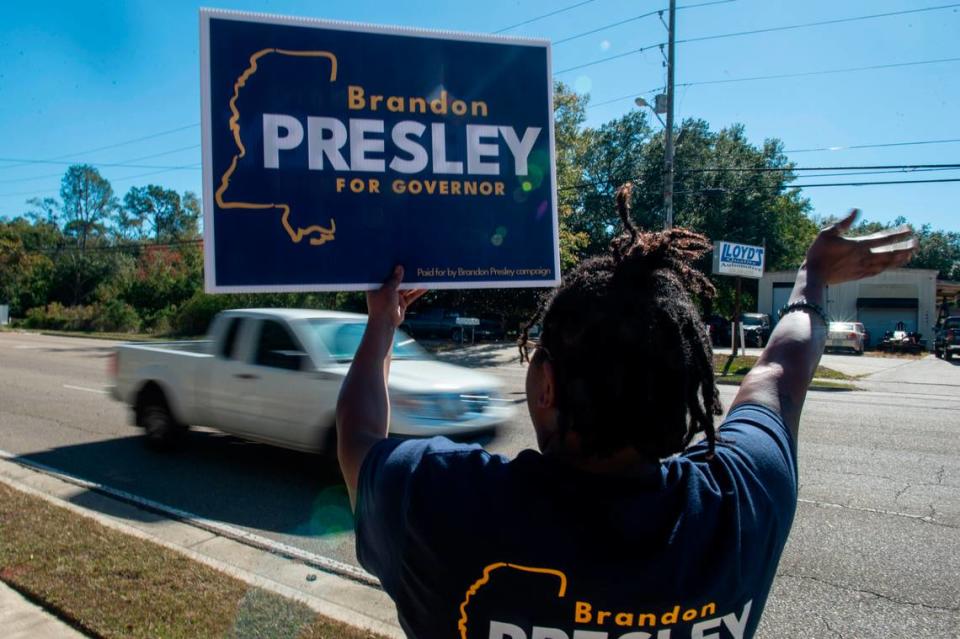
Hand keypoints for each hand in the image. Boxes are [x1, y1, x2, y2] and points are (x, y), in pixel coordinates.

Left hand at [366, 265, 426, 329]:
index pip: (384, 274)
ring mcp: (394, 297)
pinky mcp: (401, 303)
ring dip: (413, 282)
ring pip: (405, 288)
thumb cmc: (382, 305)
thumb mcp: (388, 289)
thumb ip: (395, 278)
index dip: (390, 267)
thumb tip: (400, 267)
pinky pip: (410, 296)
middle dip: (404, 274)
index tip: (398, 259)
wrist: (385, 323)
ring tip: (422, 273)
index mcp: (377, 285)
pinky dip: (417, 292)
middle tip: (412, 264)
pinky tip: (425, 286)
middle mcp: (385, 290)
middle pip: (396, 280)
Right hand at [803, 209, 917, 284]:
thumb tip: (856, 210)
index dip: (897, 233)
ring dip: (900, 258)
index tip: (908, 229)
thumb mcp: (827, 233)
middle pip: (890, 252)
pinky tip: (891, 266)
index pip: (883, 238)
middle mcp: (864, 257)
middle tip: (917, 243)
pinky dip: (888, 268)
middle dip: (905, 247)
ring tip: (910, 254)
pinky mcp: (859, 276)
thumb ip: (843, 222)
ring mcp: (863, 268)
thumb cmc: (818, 253)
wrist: (814, 275)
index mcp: (858, 245)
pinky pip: (878, 271)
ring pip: (887, 263)